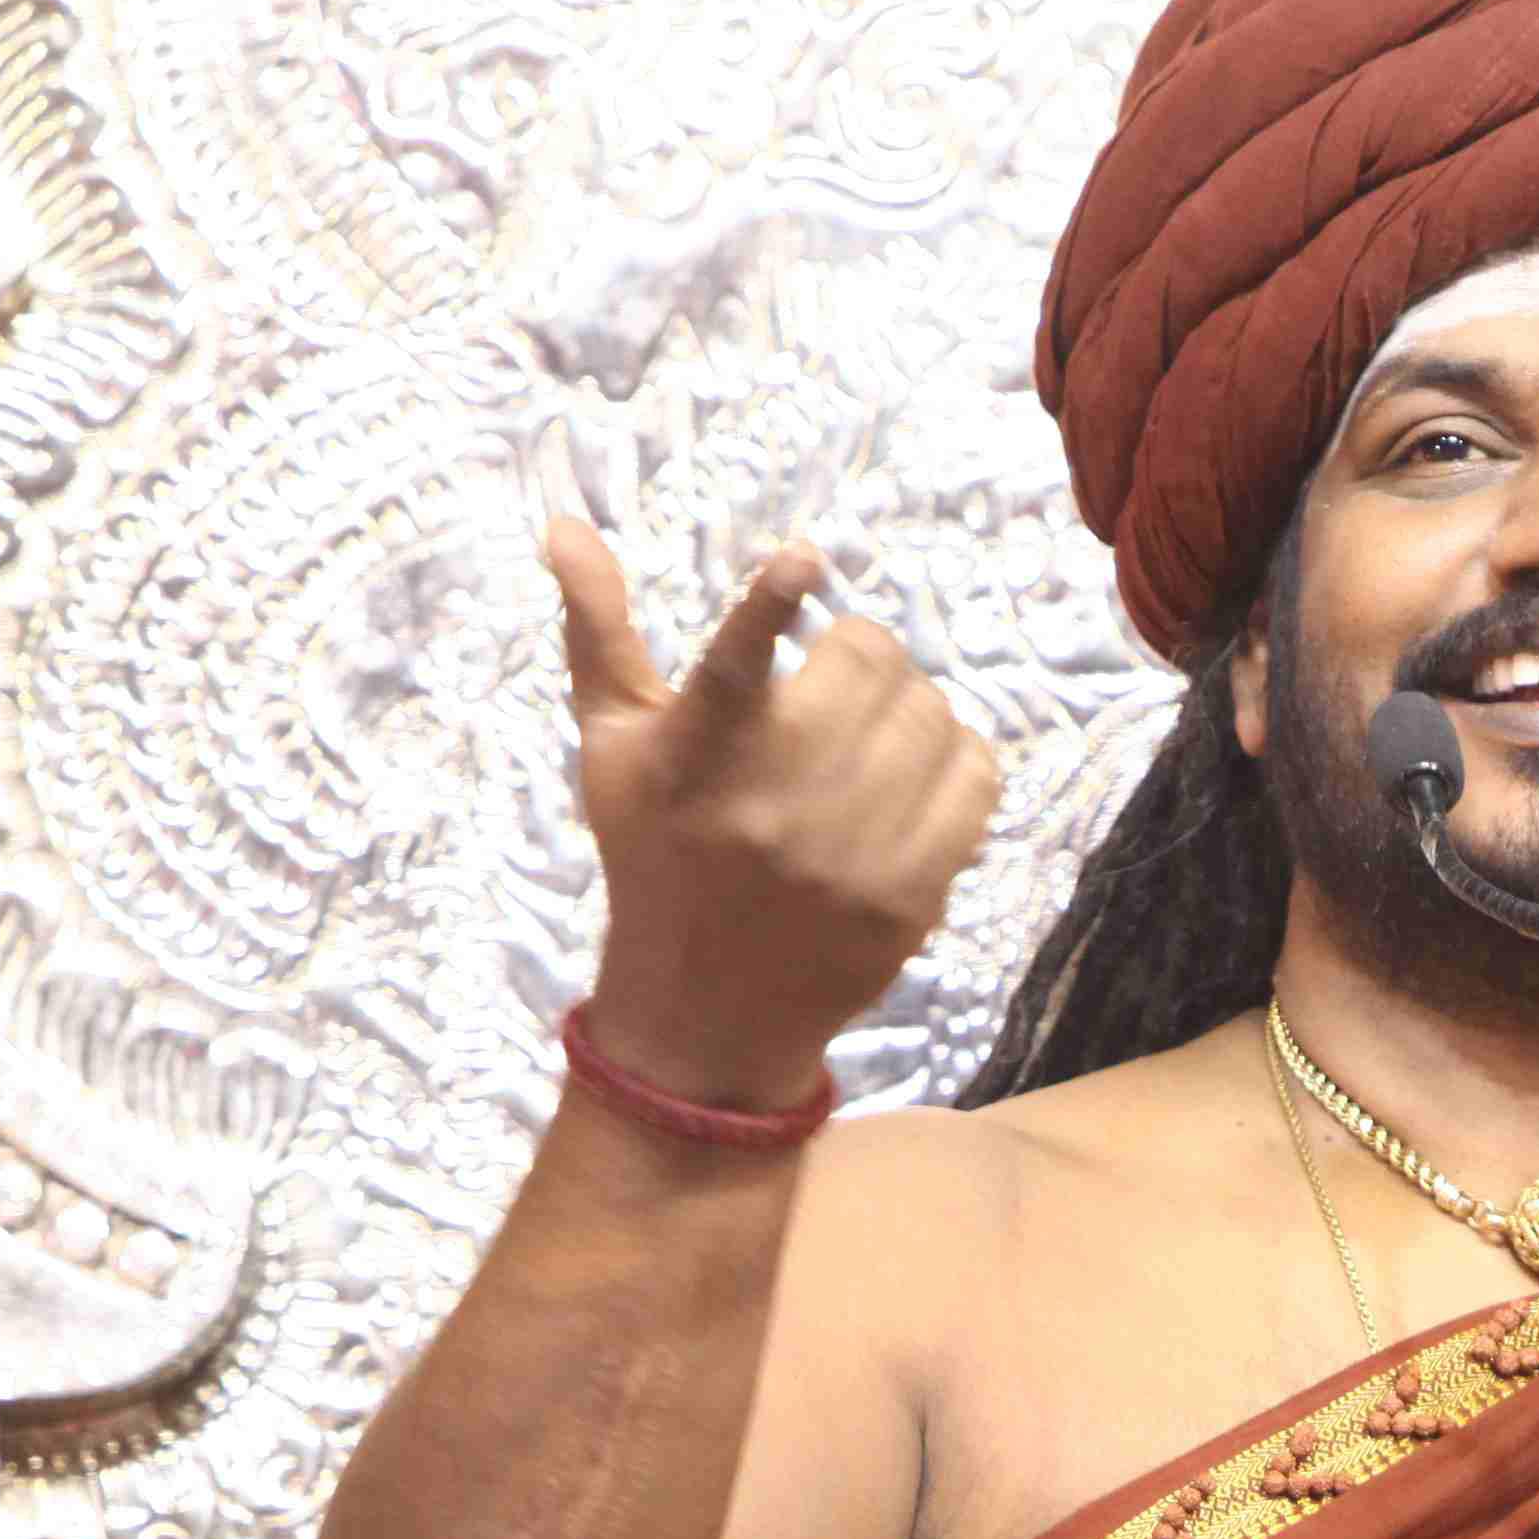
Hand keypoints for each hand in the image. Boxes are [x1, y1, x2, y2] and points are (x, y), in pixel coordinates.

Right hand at [535, 425, 1000, 1108]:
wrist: (704, 1013)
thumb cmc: (654, 852)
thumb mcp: (613, 745)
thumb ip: (600, 631)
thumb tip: (563, 526)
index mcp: (695, 755)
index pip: (734, 661)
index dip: (770, 602)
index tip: (803, 561)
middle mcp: (772, 804)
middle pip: (872, 660)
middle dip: (861, 657)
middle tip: (836, 685)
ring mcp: (848, 855)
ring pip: (932, 714)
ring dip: (909, 710)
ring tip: (867, 740)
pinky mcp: (909, 896)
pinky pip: (975, 778)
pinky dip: (954, 761)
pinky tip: (912, 780)